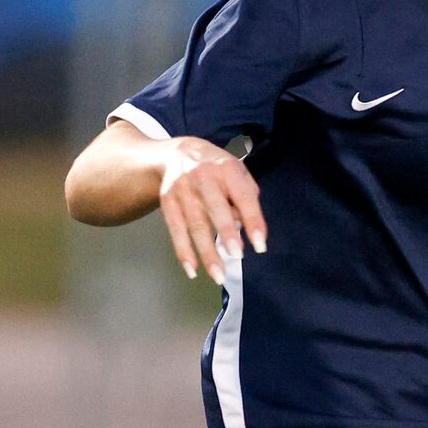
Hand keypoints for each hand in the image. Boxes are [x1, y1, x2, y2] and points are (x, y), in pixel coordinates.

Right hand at [156, 137, 265, 284]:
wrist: (177, 153)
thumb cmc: (218, 169)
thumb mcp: (239, 173)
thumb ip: (247, 199)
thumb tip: (248, 229)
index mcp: (227, 169)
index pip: (243, 197)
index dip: (253, 221)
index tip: (260, 245)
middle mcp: (203, 178)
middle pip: (215, 209)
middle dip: (227, 233)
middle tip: (238, 256)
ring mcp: (182, 191)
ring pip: (195, 224)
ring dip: (206, 252)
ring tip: (219, 274)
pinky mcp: (168, 202)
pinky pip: (175, 230)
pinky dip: (183, 251)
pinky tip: (193, 269)